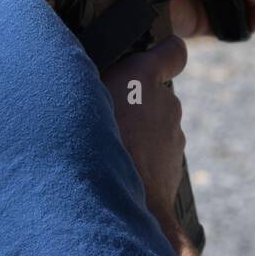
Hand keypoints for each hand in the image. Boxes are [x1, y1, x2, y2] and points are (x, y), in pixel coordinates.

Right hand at [100, 36, 202, 255]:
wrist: (127, 204)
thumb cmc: (98, 149)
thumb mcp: (81, 100)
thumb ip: (91, 81)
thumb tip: (79, 75)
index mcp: (142, 77)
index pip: (172, 51)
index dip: (164, 53)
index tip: (154, 58)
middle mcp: (166, 102)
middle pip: (153, 94)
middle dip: (135, 102)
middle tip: (106, 116)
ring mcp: (174, 136)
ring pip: (154, 127)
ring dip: (137, 133)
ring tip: (107, 147)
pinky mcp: (174, 165)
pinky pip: (156, 154)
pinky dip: (142, 158)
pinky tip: (119, 168)